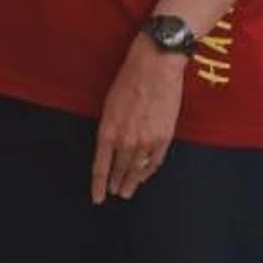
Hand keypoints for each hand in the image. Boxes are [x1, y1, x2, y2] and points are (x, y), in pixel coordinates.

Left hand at [90, 35, 186, 203]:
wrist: (156, 64)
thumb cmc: (129, 78)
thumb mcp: (110, 105)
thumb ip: (110, 129)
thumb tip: (111, 146)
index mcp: (107, 131)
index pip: (100, 167)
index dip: (98, 185)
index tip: (98, 198)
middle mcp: (126, 140)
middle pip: (119, 170)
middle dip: (116, 183)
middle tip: (117, 193)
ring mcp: (146, 139)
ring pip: (137, 169)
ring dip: (132, 181)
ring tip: (129, 190)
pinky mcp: (164, 135)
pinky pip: (155, 160)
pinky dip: (149, 170)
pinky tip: (145, 174)